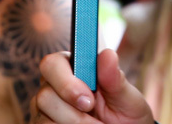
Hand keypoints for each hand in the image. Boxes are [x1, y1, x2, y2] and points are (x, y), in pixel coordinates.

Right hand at [32, 49, 154, 123]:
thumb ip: (116, 79)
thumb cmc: (127, 115)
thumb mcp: (128, 99)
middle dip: (72, 112)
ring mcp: (46, 109)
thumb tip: (108, 54)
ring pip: (44, 116)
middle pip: (45, 94)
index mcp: (73, 68)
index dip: (66, 82)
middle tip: (96, 122)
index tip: (89, 101)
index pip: (53, 63)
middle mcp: (54, 86)